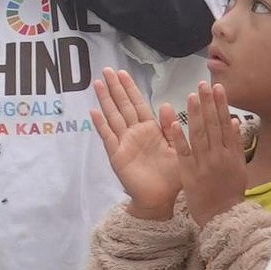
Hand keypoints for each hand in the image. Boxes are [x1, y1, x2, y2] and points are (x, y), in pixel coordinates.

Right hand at [93, 67, 187, 218]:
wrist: (161, 199)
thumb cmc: (171, 176)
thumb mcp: (177, 149)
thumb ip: (171, 128)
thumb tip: (166, 105)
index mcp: (151, 130)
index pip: (138, 104)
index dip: (130, 89)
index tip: (123, 73)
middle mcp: (135, 133)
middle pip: (123, 106)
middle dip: (115, 88)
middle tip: (106, 70)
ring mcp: (124, 143)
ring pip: (113, 116)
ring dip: (105, 100)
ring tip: (98, 83)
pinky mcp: (117, 155)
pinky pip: (108, 137)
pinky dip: (101, 124)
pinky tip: (93, 112)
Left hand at [178, 80, 250, 223]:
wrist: (223, 217)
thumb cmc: (230, 192)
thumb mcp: (239, 167)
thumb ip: (236, 144)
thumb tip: (235, 121)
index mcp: (232, 154)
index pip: (226, 124)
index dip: (222, 105)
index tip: (218, 88)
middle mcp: (220, 156)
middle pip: (213, 125)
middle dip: (208, 103)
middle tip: (203, 84)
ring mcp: (204, 164)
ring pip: (200, 135)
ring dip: (195, 115)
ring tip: (192, 96)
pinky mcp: (189, 174)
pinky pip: (184, 153)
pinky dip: (180, 138)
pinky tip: (174, 123)